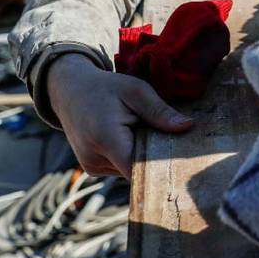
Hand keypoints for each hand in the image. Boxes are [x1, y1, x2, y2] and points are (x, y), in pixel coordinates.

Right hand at [46, 53, 193, 177]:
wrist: (70, 91)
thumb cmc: (106, 88)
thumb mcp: (136, 91)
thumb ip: (160, 112)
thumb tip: (188, 126)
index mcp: (106, 139)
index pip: (140, 169)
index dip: (162, 165)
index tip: (183, 158)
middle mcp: (95, 159)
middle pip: (138, 169)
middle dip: (156, 156)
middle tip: (173, 138)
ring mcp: (92, 167)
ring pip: (130, 169)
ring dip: (143, 155)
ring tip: (145, 132)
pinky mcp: (93, 168)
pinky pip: (121, 167)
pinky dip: (131, 155)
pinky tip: (134, 137)